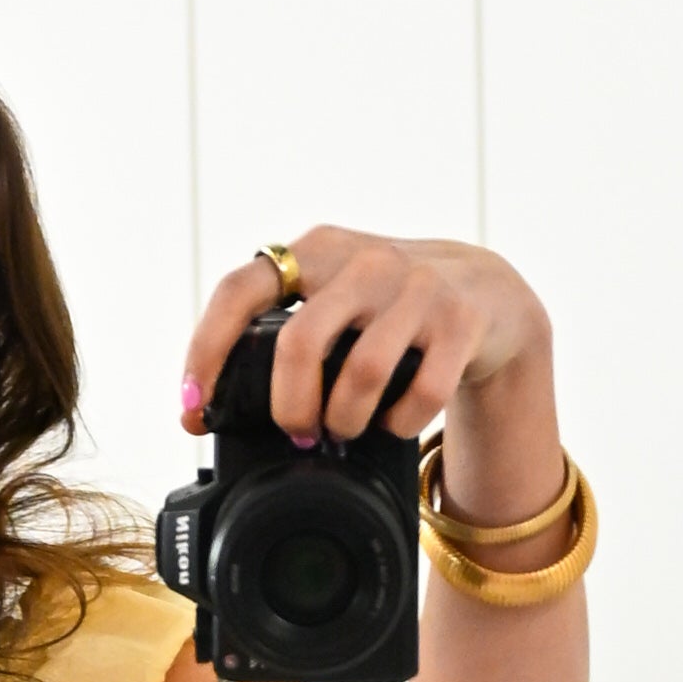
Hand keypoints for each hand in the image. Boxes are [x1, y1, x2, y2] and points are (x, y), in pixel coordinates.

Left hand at [183, 226, 557, 467]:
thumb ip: (279, 335)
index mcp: (315, 251)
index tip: (194, 405)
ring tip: (344, 429)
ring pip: (361, 373)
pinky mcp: (461, 321)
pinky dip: (399, 424)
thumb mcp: (333, 297)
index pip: (239, 292)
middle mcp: (363, 261)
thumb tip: (201, 412)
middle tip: (296, 431)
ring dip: (345, 421)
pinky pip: (420, 392)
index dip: (206, 352)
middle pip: (299, 344)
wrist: (489, 289)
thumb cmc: (388, 306)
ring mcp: (416, 287)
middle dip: (289, 406)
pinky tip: (393, 423)